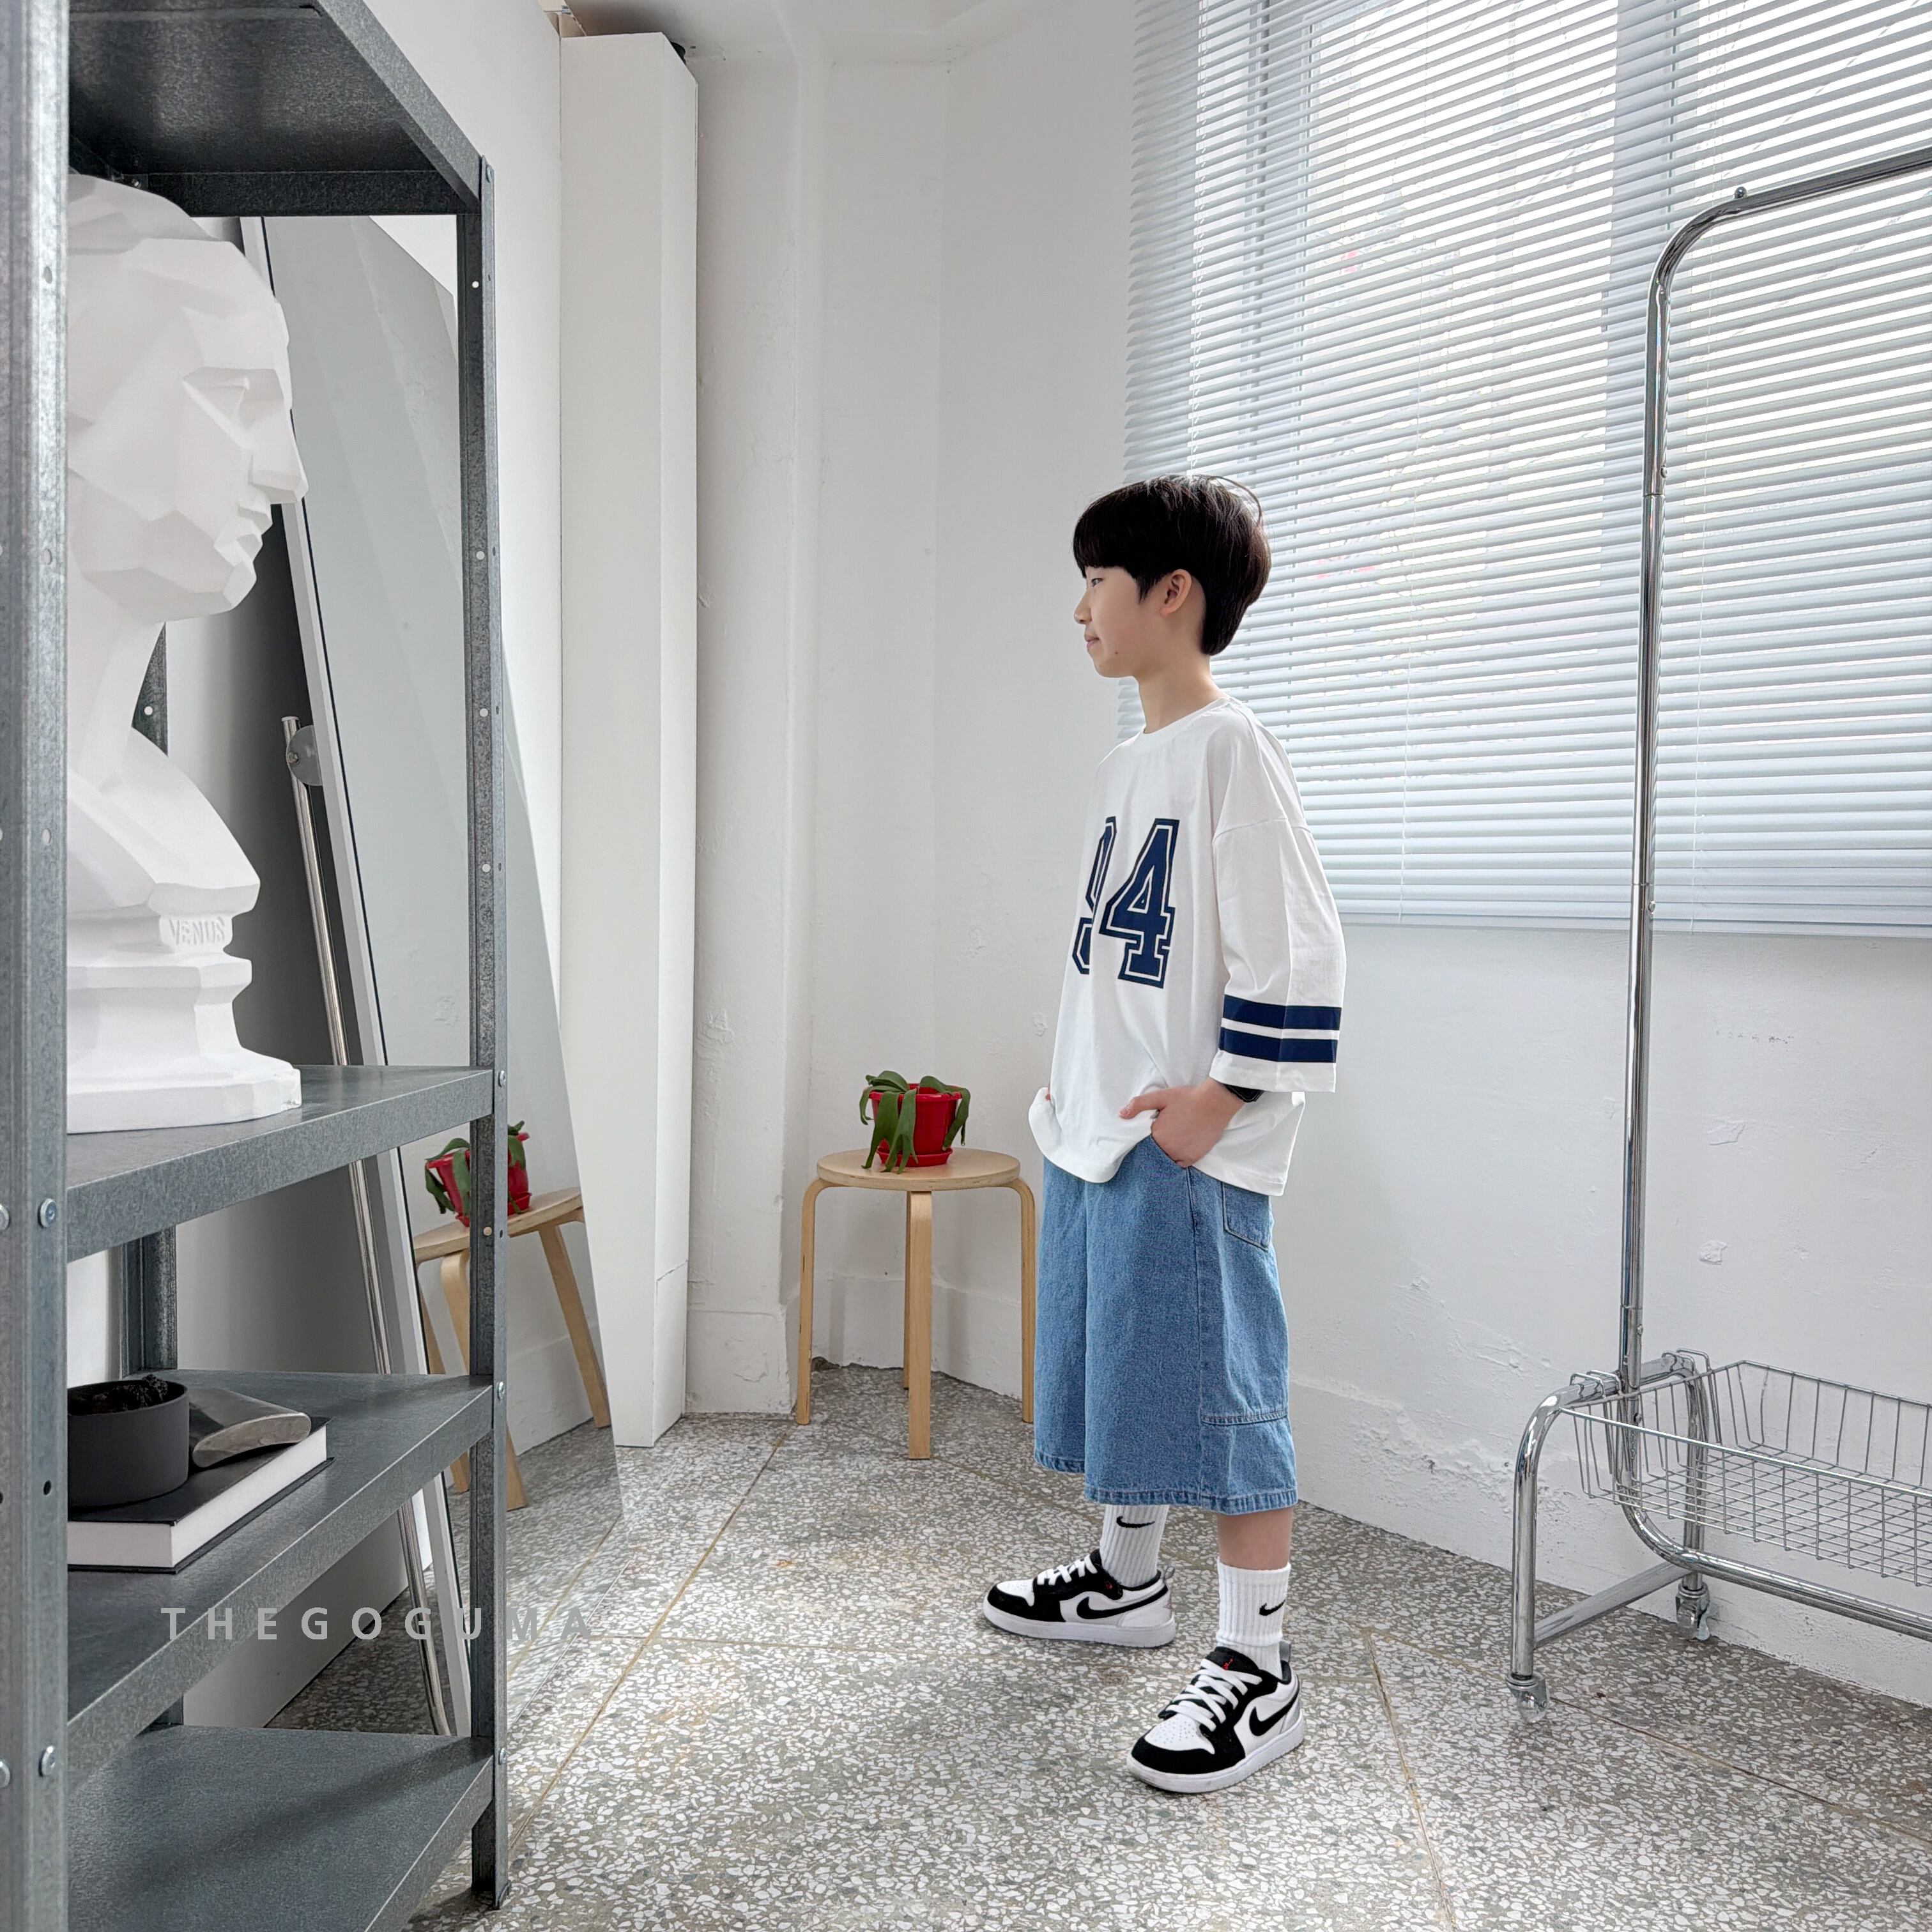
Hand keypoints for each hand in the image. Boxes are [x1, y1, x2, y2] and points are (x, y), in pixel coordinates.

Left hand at [1119, 1078, 1243, 1166]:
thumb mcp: (1161, 1097)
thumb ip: (1139, 1105)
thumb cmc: (1187, 1098)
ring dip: (1164, 1156)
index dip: (1144, 1140)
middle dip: (1153, 1149)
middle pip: (1154, 1154)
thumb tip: (1121, 1115)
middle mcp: (1166, 1148)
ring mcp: (1180, 1155)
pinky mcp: (1193, 1158)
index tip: (1146, 1137)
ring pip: (1165, 1161)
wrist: (1214, 1104)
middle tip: (1159, 1140)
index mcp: (1156, 1135)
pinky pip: (1179, 1165)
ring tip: (1167, 1147)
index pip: (1142, 1144)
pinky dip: (1177, 1161)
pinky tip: (1177, 1153)